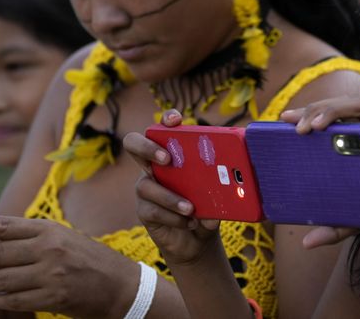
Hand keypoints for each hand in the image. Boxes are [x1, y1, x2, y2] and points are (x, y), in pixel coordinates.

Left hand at [0, 215, 136, 315]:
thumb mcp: (63, 238)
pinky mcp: (54, 297)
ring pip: (2, 279)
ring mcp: (51, 274)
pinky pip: (16, 300)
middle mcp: (48, 249)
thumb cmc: (88, 259)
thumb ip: (32, 239)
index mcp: (48, 229)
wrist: (121, 285)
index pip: (3, 225)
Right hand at [123, 109, 221, 266]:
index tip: (175, 121)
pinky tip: (189, 222)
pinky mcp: (144, 210)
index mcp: (172, 153)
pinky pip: (152, 210)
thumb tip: (226, 192)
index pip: (162, 128)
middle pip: (133, 144)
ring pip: (145, 185)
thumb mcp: (218, 195)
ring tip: (190, 208)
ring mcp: (146, 187)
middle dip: (147, 147)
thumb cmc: (206, 207)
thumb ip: (220, 191)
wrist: (197, 240)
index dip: (165, 119)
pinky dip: (173, 217)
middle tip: (167, 158)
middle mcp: (153, 166)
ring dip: (169, 197)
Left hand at [281, 93, 359, 243]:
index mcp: (355, 147)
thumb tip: (307, 242)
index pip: (328, 120)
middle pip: (340, 109)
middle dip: (316, 110)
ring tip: (318, 124)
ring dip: (338, 110)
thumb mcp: (358, 218)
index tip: (284, 119)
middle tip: (296, 125)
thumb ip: (335, 227)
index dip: (307, 113)